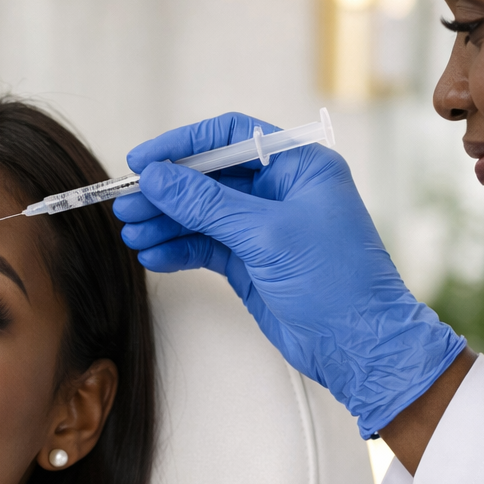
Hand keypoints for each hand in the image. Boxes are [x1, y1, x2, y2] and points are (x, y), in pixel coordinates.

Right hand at [113, 112, 464, 436]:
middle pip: (208, 178)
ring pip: (201, 215)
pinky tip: (152, 255)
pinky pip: (205, 247)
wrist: (358, 345)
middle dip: (166, 192)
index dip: (181, 146)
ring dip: (165, 223)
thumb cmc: (336, 282)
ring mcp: (263, 228)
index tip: (141, 162)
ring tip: (131, 233)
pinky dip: (178, 250)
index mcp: (298, 166)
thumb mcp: (267, 235)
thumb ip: (206, 204)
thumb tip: (156, 177)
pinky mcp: (251, 262)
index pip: (229, 138)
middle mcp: (280, 191)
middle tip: (126, 205)